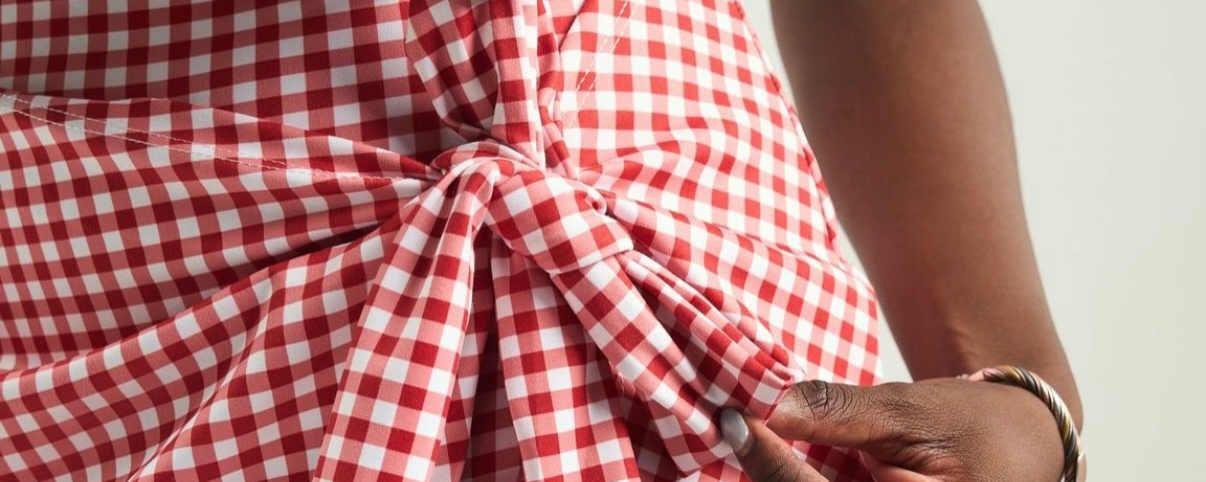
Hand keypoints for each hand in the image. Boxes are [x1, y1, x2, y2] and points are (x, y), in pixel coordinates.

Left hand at [720, 378, 1065, 481]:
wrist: (1024, 446)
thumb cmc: (978, 424)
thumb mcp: (912, 408)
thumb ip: (841, 410)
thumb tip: (771, 407)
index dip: (772, 462)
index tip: (735, 419)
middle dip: (772, 475)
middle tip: (735, 429)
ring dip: (782, 477)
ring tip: (750, 439)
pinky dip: (800, 481)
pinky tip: (779, 461)